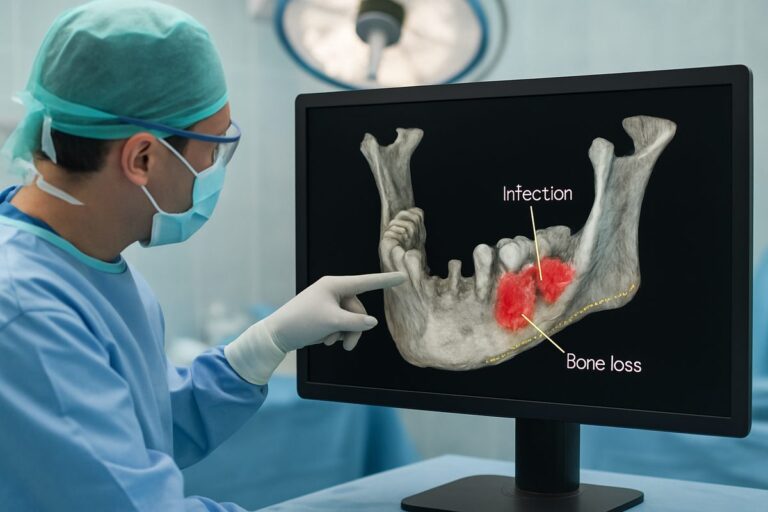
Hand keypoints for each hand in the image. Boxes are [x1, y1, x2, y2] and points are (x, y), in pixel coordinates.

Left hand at [224, 271, 405, 384]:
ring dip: (344, 334)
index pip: (366, 282)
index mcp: (335, 285)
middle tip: (345, 345)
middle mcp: (333, 290)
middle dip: (354, 329)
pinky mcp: (326, 314)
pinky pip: (341, 324)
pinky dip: (336, 333)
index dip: (386, 280)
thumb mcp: (332, 323)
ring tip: (332, 343)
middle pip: (359, 310)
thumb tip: (372, 322)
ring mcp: (329, 303)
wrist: (278, 334)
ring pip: (351, 319)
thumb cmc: (303, 322)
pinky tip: (324, 340)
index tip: (402, 276)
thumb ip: (356, 322)